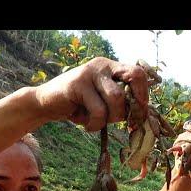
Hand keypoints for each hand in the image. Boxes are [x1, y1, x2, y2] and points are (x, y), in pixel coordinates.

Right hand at [33, 57, 148, 131]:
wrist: (46, 104)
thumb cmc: (80, 106)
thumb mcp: (105, 103)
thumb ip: (122, 103)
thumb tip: (143, 114)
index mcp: (112, 68)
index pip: (139, 74)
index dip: (144, 95)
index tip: (139, 114)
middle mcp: (102, 65)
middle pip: (132, 83)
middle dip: (129, 109)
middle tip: (119, 122)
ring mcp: (89, 72)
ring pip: (117, 98)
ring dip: (110, 118)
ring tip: (97, 122)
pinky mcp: (77, 84)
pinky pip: (99, 110)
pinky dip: (95, 124)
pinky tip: (86, 125)